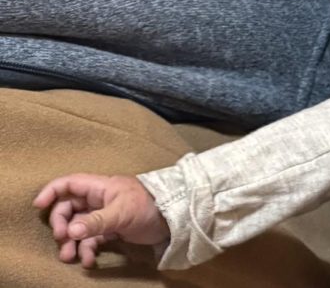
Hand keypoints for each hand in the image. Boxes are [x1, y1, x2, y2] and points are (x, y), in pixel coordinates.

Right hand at [33, 173, 167, 266]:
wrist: (174, 218)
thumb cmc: (149, 206)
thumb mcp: (122, 213)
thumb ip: (95, 222)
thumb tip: (69, 232)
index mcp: (101, 187)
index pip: (70, 183)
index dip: (52, 191)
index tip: (38, 206)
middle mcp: (100, 199)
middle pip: (69, 208)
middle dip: (61, 224)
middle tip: (63, 239)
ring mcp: (105, 215)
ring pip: (78, 227)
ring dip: (71, 242)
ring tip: (70, 257)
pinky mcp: (111, 230)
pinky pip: (91, 240)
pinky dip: (86, 250)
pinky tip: (89, 261)